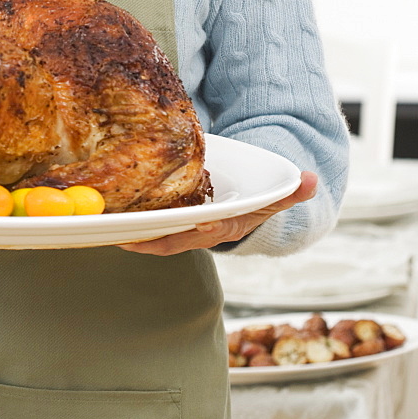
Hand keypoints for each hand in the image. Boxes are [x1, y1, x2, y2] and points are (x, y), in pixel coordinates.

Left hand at [118, 171, 317, 255]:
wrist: (244, 208)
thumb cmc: (256, 199)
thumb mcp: (273, 195)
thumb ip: (291, 190)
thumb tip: (311, 179)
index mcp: (224, 226)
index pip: (205, 231)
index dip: (189, 231)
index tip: (172, 228)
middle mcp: (200, 233)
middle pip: (171, 238)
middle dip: (148, 237)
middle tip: (121, 231)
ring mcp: (183, 230)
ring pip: (155, 236)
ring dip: (132, 233)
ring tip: (106, 225)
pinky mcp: (169, 224)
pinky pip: (147, 227)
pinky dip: (130, 224)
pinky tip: (109, 215)